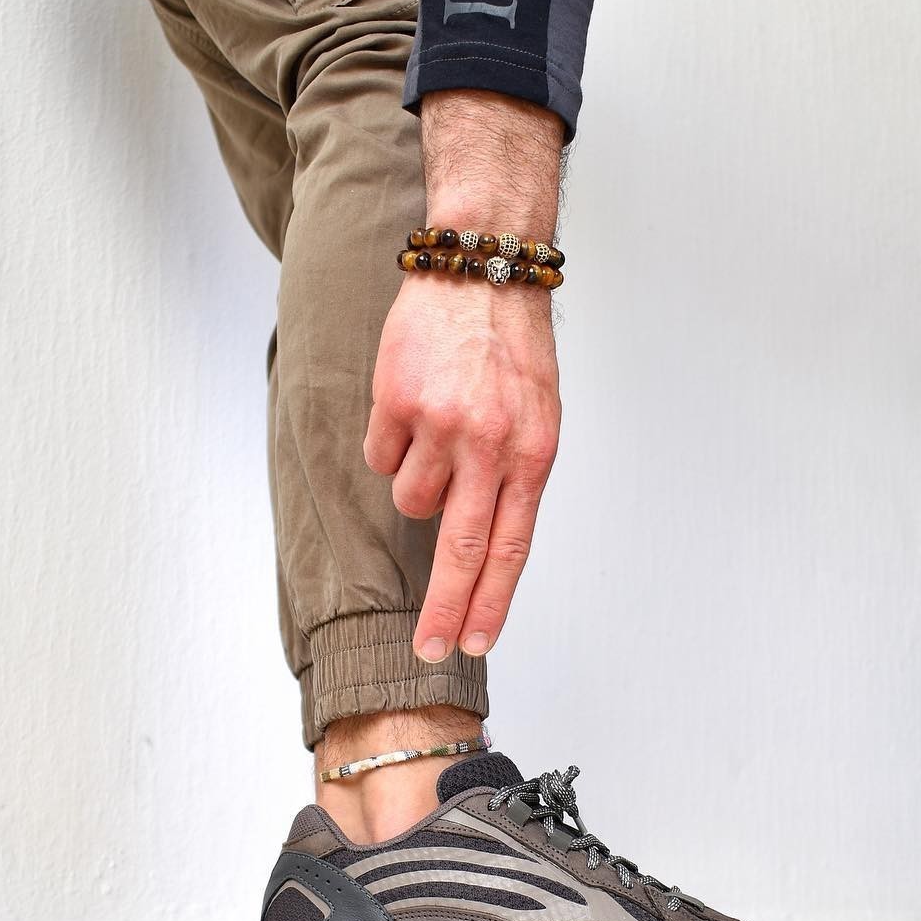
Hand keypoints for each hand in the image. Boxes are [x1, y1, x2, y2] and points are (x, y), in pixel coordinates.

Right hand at [363, 266, 560, 661]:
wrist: (481, 271)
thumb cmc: (511, 348)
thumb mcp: (538, 417)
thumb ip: (515, 479)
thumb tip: (485, 545)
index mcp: (532, 454)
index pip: (510, 548)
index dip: (489, 603)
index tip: (473, 644)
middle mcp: (489, 444)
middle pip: (461, 549)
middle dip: (444, 608)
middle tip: (427, 650)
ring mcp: (440, 423)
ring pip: (411, 500)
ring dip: (416, 484)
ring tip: (436, 435)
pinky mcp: (396, 402)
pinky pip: (381, 456)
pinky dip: (392, 444)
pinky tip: (412, 407)